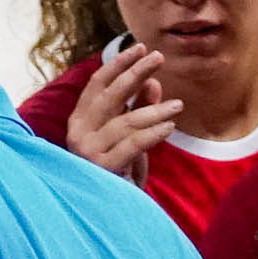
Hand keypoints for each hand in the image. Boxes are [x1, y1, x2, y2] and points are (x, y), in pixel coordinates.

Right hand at [62, 43, 181, 181]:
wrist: (111, 211)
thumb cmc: (120, 169)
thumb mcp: (130, 134)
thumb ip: (139, 108)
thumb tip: (153, 81)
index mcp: (80, 120)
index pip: (97, 84)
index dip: (118, 64)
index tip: (141, 47)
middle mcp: (78, 132)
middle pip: (109, 95)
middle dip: (135, 73)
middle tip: (159, 58)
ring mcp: (87, 151)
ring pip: (125, 121)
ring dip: (155, 110)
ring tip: (178, 106)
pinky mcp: (102, 168)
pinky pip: (131, 144)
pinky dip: (152, 133)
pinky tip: (169, 127)